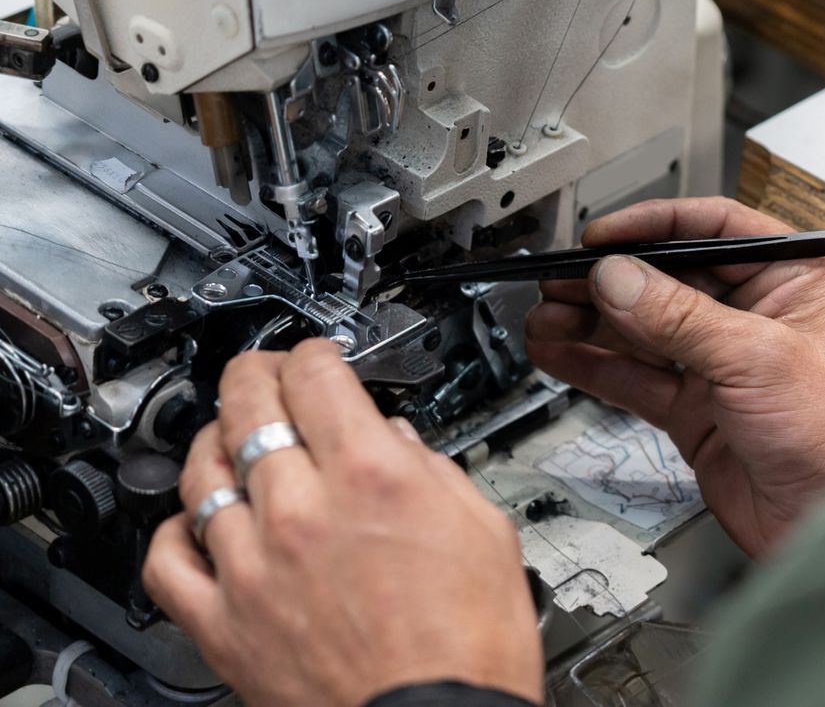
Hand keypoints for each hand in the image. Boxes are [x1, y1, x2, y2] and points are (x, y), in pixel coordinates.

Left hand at [143, 344, 543, 706]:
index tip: (316, 356)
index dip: (314, 352)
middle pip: (248, 406)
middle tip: (265, 372)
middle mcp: (302, 509)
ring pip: (201, 473)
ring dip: (214, 440)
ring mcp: (251, 565)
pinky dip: (175, 529)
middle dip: (256, 373)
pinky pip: (168, 558)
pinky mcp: (221, 621)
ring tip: (227, 436)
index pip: (316, 376)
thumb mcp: (484, 531)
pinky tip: (194, 521)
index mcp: (373, 475)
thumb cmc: (470, 645)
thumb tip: (401, 447)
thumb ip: (436, 474)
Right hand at [524, 198, 824, 558]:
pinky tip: (559, 350)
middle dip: (612, 280)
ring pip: (646, 330)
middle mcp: (762, 315)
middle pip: (672, 280)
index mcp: (799, 280)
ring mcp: (726, 365)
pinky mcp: (700, 410)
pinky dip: (596, 364)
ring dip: (593, 322)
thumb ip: (680, 317)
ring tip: (544, 314)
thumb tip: (620, 278)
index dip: (657, 227)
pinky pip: (638, 376)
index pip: (718, 229)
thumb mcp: (759, 358)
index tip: (604, 235)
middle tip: (558, 278)